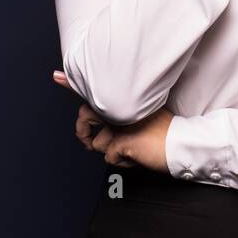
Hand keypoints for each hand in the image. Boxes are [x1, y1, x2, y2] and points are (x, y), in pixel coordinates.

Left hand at [53, 70, 171, 172]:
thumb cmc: (163, 133)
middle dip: (84, 133)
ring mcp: (120, 124)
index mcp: (125, 99)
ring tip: (131, 148)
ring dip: (112, 151)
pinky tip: (135, 155)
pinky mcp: (122, 141)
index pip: (94, 90)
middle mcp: (120, 108)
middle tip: (90, 141)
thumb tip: (105, 124)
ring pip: (97, 143)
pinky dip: (121, 160)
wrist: (181, 145)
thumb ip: (122, 114)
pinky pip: (110, 157)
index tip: (57, 76)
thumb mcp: (143, 114)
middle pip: (85, 116)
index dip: (72, 83)